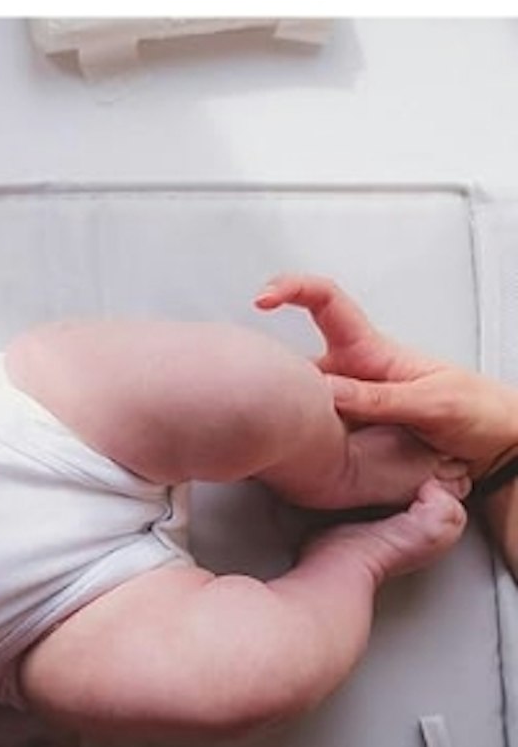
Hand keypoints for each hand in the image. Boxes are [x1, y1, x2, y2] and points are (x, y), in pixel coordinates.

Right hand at [256, 272, 517, 479]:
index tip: (264, 298)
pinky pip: (312, 431)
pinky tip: (295, 456)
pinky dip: (298, 442)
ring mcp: (346, 404)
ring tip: (277, 437)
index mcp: (372, 351)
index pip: (326, 302)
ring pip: (299, 402)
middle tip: (252, 393)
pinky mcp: (345, 432)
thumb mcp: (434, 403)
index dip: (293, 290)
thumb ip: (381, 399)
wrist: (498, 445)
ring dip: (286, 416)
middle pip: (295, 362)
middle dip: (270, 373)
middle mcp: (351, 374)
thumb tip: (326, 391)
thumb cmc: (478, 412)